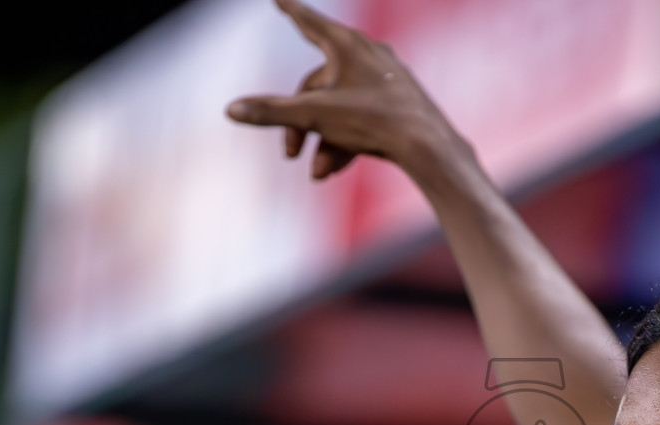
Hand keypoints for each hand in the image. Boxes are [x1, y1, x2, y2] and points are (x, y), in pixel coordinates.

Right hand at [226, 0, 463, 179]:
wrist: (429, 148)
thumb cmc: (374, 123)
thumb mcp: (314, 117)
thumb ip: (272, 113)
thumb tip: (231, 110)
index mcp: (346, 45)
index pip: (309, 22)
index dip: (291, 11)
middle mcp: (368, 55)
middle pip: (318, 84)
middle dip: (299, 122)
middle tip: (289, 153)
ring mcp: (386, 79)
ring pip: (340, 107)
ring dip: (322, 140)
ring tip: (318, 173)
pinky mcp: (398, 103)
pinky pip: (362, 117)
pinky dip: (345, 140)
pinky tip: (333, 169)